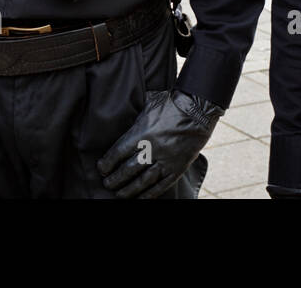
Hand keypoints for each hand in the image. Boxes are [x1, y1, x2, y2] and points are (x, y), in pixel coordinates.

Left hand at [97, 89, 222, 197]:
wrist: (199, 111)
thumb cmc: (172, 104)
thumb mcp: (149, 103)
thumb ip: (135, 113)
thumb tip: (121, 110)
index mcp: (142, 134)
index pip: (117, 154)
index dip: (107, 164)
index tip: (102, 169)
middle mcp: (151, 150)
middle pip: (127, 171)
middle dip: (114, 180)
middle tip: (107, 184)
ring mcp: (165, 161)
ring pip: (142, 182)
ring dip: (128, 190)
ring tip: (119, 194)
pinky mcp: (177, 169)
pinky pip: (160, 186)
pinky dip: (148, 194)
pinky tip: (140, 198)